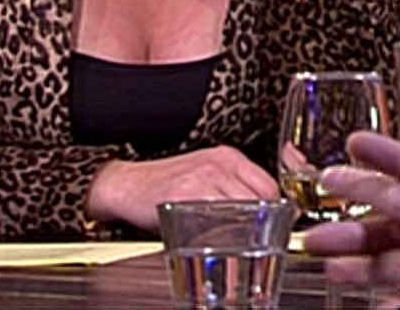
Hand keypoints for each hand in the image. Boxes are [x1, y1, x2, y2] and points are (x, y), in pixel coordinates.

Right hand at [85, 145, 280, 232]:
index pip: (269, 185)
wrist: (126, 184)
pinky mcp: (185, 194)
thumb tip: (261, 214)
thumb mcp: (206, 175)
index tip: (272, 225)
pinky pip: (215, 217)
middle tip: (255, 239)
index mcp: (228, 157)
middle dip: (261, 222)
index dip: (273, 210)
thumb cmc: (166, 184)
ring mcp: (203, 177)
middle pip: (259, 198)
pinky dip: (219, 232)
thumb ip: (232, 187)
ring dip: (242, 229)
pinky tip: (214, 238)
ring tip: (234, 240)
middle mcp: (219, 164)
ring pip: (240, 209)